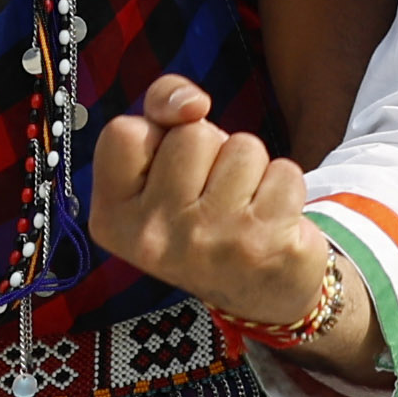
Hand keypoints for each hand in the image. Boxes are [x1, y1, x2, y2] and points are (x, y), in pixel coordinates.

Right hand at [89, 71, 354, 332]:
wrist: (258, 292)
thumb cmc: (203, 208)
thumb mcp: (161, 162)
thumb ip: (160, 108)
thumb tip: (192, 103)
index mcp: (113, 218)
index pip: (123, 132)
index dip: (155, 133)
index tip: (166, 165)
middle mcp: (153, 237)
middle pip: (192, 133)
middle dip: (211, 149)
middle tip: (210, 193)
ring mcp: (208, 243)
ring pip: (242, 147)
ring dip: (251, 168)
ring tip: (242, 206)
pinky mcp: (262, 245)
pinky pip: (284, 171)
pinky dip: (283, 187)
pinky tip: (270, 221)